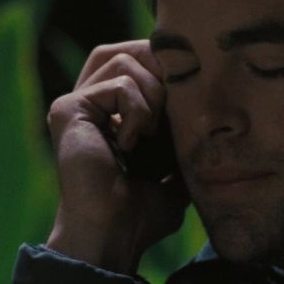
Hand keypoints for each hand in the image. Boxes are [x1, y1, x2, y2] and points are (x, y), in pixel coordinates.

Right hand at [45, 40, 188, 274]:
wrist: (115, 234)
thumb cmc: (142, 210)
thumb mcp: (174, 162)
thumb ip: (184, 128)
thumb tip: (215, 98)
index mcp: (109, 110)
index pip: (140, 57)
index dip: (167, 68)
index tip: (185, 99)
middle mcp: (87, 100)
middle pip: (130, 49)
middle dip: (160, 72)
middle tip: (172, 109)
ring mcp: (74, 103)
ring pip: (126, 61)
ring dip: (150, 99)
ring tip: (147, 135)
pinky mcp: (68, 108)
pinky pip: (118, 83)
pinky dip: (136, 112)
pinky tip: (127, 145)